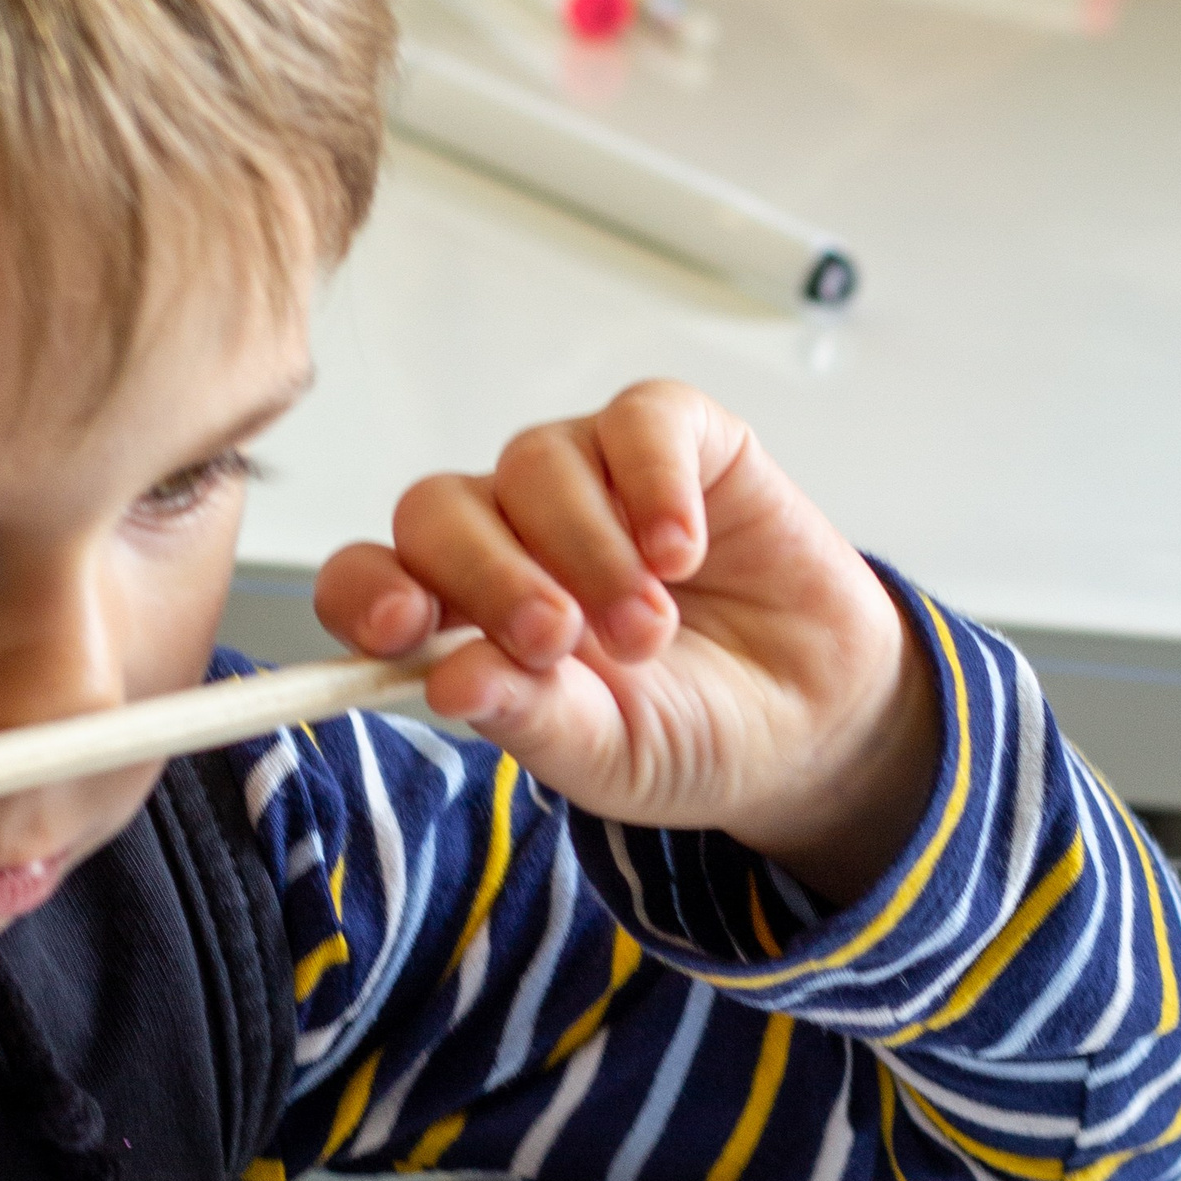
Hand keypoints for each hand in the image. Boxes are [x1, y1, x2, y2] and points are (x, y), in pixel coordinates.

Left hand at [316, 381, 940, 903]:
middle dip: (491, 578)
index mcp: (463, 619)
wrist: (813, 719)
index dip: (368, 592)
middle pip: (440, 512)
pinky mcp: (676, 440)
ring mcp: (589, 479)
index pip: (372, 580)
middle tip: (558, 642)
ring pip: (535, 465)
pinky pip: (638, 424)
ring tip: (650, 631)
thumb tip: (447, 683)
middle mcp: (509, 534)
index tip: (403, 626)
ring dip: (589, 552)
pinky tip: (682, 552)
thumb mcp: (607, 755)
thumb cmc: (689, 733)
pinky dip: (653, 484)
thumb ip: (531, 719)